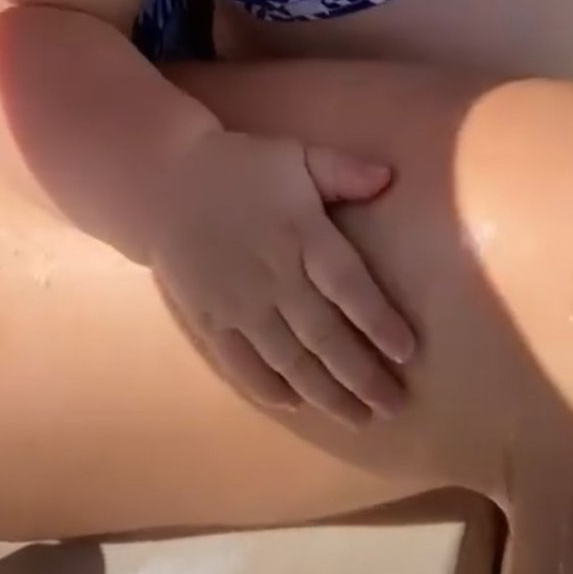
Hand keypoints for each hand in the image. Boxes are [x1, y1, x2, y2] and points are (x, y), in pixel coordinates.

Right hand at [150, 128, 414, 425]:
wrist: (164, 182)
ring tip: (358, 418)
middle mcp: (273, 277)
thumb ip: (342, 170)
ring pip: (289, 359)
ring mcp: (239, 304)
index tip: (408, 351)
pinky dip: (269, 387)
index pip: (349, 287)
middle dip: (362, 376)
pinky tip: (295, 404)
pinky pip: (242, 363)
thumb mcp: (295, 155)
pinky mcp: (210, 320)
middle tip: (393, 405)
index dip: (379, 322)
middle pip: (324, 335)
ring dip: (325, 392)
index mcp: (301, 234)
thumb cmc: (240, 167)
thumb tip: (389, 178)